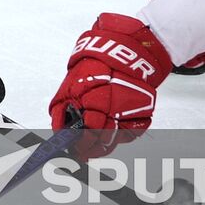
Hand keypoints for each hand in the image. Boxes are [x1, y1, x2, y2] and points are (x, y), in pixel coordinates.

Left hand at [49, 13, 171, 157]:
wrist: (125, 53)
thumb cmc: (96, 67)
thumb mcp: (70, 85)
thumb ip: (62, 111)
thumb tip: (59, 133)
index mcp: (94, 98)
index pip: (86, 133)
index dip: (79, 145)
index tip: (74, 150)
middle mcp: (115, 106)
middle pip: (103, 140)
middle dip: (91, 148)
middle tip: (83, 151)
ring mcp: (132, 110)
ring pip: (118, 140)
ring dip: (105, 144)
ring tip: (95, 142)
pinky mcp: (144, 111)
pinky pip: (133, 133)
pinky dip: (123, 134)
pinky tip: (113, 128)